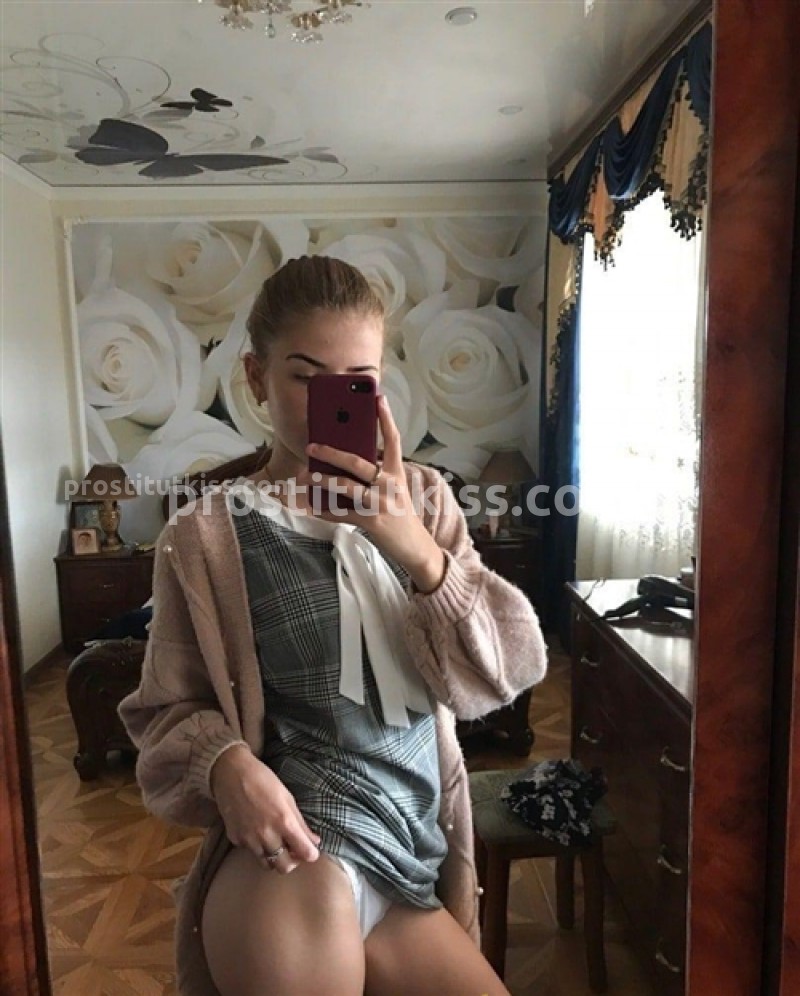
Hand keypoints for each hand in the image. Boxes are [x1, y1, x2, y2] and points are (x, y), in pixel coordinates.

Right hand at [210, 746, 320, 872]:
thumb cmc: (263, 780)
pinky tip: (256, 831)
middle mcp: (267, 835)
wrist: (231, 773)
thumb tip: (314, 841)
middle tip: (293, 850)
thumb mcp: (287, 798)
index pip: (305, 852)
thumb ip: (301, 823)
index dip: (311, 854)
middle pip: (284, 867)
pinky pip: (250, 851)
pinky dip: (256, 847)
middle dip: (292, 861)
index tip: (311, 851)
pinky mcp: (235, 839)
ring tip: (275, 842)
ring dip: (274, 857)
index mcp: (284, 822)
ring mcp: (249, 839)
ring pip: (266, 864)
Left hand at [300, 396, 445, 592]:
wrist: (414, 546)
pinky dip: (326, 511)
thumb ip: (376, 476)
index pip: (393, 440)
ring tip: (307, 475)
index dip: (386, 418)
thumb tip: (344, 464)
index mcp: (397, 474)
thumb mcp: (394, 491)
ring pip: (346, 486)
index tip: (378, 398)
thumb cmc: (400, 515)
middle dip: (331, 453)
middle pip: (357, 462)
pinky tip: (314, 506)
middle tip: (313, 446)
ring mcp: (380, 503)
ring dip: (323, 480)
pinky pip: (342, 513)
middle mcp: (389, 485)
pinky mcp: (371, 522)